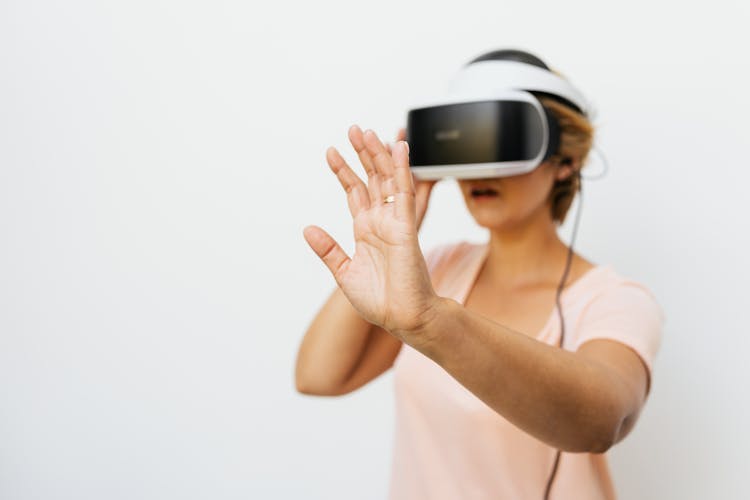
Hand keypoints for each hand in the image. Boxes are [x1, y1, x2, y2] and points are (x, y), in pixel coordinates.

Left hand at [302, 125, 439, 341]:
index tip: (330, 152)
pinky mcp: (406, 227)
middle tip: (352, 129)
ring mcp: (395, 222)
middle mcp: (381, 222)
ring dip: (378, 155)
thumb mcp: (344, 272)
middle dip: (362, 154)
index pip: (354, 193)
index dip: (343, 172)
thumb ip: (328, 249)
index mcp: (366, 231)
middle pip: (371, 179)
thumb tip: (308, 228)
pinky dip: (402, 170)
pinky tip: (399, 149)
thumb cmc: (380, 301)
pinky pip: (404, 193)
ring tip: (367, 132)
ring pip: (387, 180)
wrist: (403, 318)